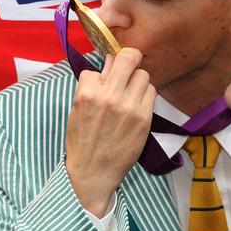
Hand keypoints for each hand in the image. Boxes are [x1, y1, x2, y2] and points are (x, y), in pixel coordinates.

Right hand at [65, 48, 155, 216]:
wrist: (93, 173)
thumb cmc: (83, 141)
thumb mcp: (78, 109)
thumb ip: (93, 86)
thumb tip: (109, 63)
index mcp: (88, 93)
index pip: (102, 63)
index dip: (105, 68)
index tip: (106, 76)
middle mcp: (110, 97)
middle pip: (129, 58)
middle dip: (129, 58)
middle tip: (127, 65)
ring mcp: (129, 107)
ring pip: (143, 74)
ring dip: (137, 80)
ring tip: (130, 92)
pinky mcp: (144, 118)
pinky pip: (151, 92)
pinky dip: (145, 94)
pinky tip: (137, 104)